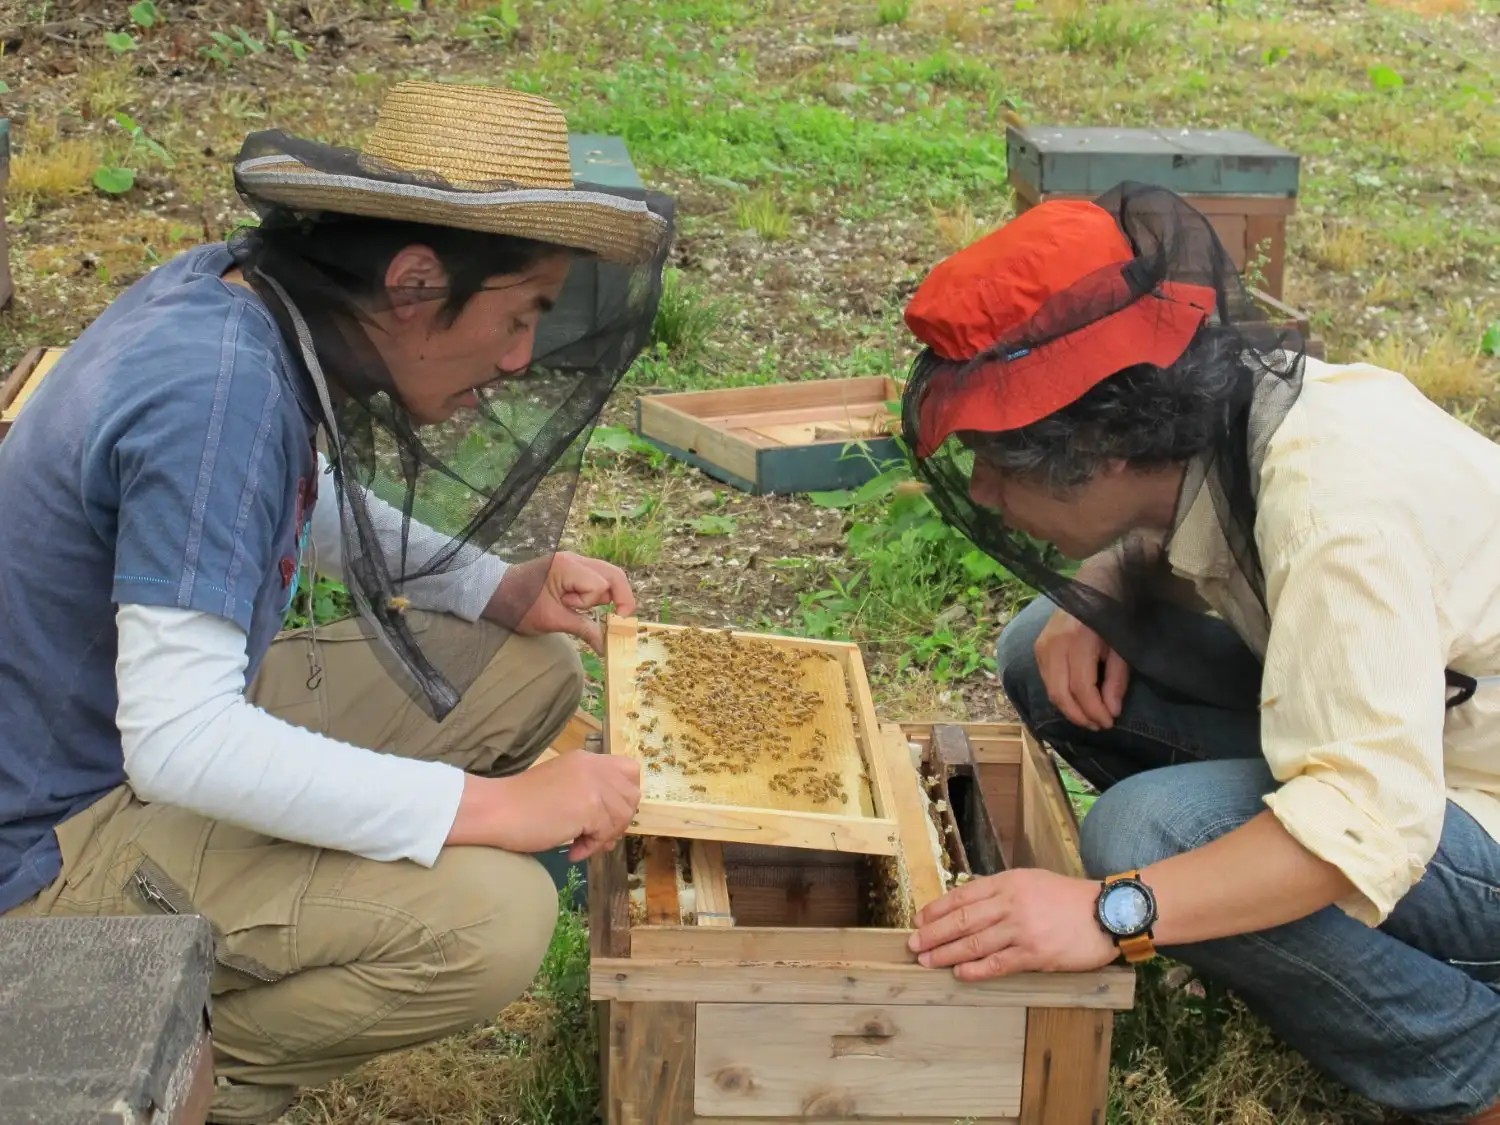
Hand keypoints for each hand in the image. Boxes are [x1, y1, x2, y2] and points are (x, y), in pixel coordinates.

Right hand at [447, 752, 641, 860]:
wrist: (496, 810)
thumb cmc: (522, 803)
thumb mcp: (563, 788)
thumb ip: (591, 799)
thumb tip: (615, 831)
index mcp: (587, 759)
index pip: (631, 770)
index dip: (625, 795)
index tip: (607, 813)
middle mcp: (594, 767)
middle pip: (631, 796)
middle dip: (618, 821)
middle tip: (595, 836)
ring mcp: (592, 785)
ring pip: (621, 818)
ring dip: (603, 837)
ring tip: (581, 845)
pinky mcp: (588, 806)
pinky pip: (604, 834)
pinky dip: (591, 848)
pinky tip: (573, 851)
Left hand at [488, 551, 635, 653]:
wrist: (494, 595)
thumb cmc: (518, 606)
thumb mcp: (551, 620)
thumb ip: (582, 628)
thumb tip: (605, 646)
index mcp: (566, 566)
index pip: (600, 584)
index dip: (593, 602)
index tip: (575, 611)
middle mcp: (574, 559)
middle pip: (613, 574)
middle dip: (620, 597)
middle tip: (621, 618)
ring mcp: (574, 562)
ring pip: (607, 577)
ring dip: (604, 596)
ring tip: (583, 609)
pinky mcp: (572, 569)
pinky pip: (595, 579)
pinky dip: (596, 594)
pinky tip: (582, 605)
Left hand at [908, 868, 1117, 980]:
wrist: (1106, 912)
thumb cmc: (1067, 897)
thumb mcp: (1031, 880)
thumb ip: (1001, 889)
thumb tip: (968, 901)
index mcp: (1008, 882)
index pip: (963, 895)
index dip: (937, 909)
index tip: (919, 919)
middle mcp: (1011, 903)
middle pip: (962, 920)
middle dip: (933, 933)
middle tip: (913, 944)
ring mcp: (1022, 929)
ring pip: (974, 942)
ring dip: (946, 954)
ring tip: (927, 961)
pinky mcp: (1035, 954)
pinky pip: (998, 963)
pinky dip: (976, 970)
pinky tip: (959, 974)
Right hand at [1035, 606, 1128, 730]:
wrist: (1093, 586)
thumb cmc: (1113, 616)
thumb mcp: (1121, 647)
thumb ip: (1116, 680)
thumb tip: (1111, 712)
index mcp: (1078, 640)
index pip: (1082, 687)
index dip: (1095, 711)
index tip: (1110, 722)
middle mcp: (1054, 643)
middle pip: (1060, 693)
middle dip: (1080, 716)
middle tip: (1098, 726)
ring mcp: (1041, 645)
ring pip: (1050, 690)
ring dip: (1069, 710)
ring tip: (1089, 718)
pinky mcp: (1037, 647)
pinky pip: (1047, 681)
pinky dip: (1061, 696)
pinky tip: (1077, 701)